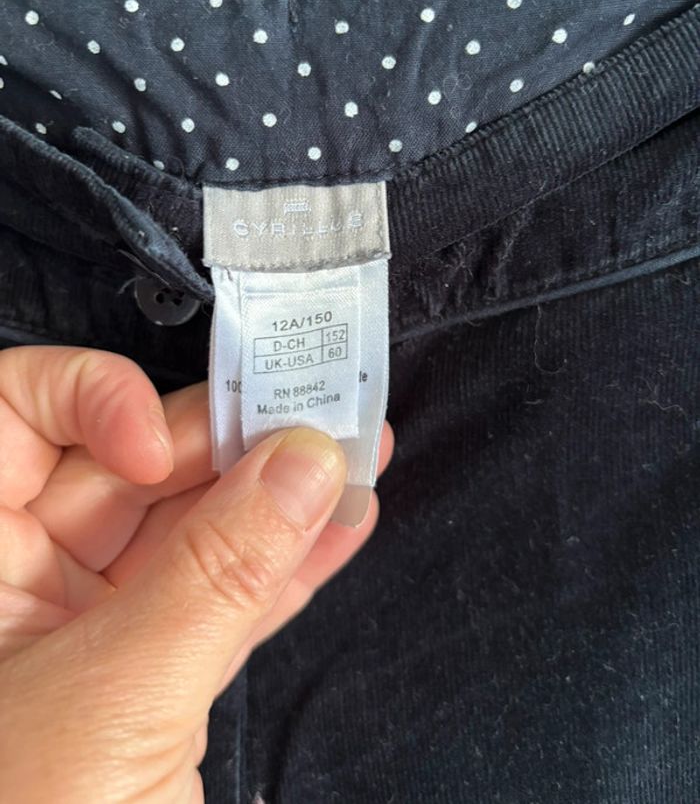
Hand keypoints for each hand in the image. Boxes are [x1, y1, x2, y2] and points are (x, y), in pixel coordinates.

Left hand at [0, 346, 392, 802]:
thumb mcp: (112, 704)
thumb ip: (219, 575)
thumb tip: (301, 467)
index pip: (14, 416)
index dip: (87, 396)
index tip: (158, 433)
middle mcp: (15, 583)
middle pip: (126, 465)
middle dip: (226, 439)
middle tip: (314, 414)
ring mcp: (86, 632)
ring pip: (189, 531)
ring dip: (277, 497)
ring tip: (353, 454)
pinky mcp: (150, 680)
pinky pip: (223, 598)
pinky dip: (286, 566)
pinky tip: (343, 526)